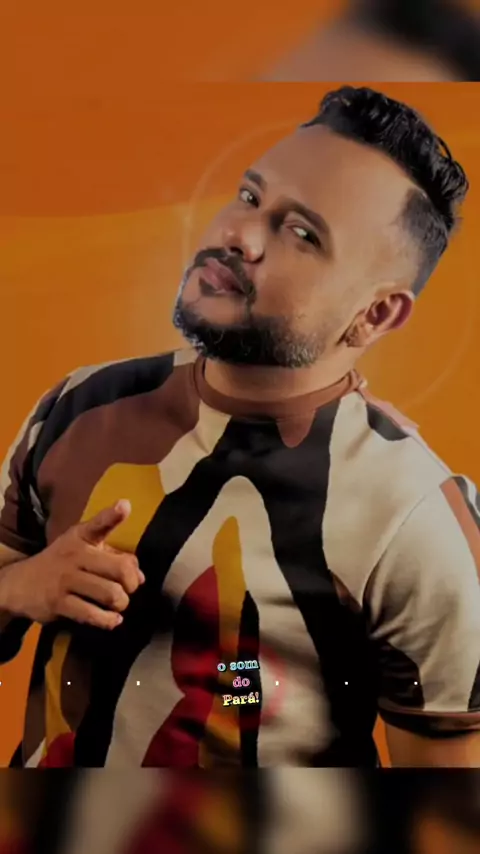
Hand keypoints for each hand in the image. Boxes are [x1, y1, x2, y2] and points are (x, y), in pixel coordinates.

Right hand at [0, 500, 143, 629]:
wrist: (20, 583)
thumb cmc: (62, 563)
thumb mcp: (83, 548)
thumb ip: (114, 557)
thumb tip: (141, 577)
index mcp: (82, 538)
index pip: (98, 525)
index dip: (112, 515)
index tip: (125, 506)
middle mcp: (75, 555)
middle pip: (119, 569)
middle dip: (132, 583)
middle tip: (129, 589)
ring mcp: (66, 580)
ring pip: (110, 594)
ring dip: (121, 603)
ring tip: (118, 604)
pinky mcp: (59, 603)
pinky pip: (91, 614)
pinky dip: (108, 621)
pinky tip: (112, 620)